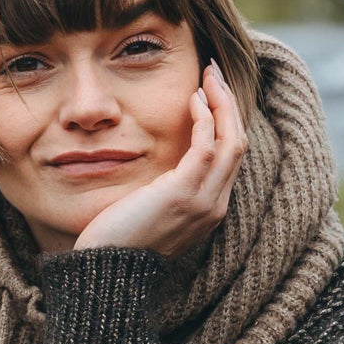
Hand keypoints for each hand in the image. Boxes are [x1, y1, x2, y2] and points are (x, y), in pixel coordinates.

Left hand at [72, 63, 247, 258]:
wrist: (105, 270)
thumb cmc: (118, 241)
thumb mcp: (150, 209)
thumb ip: (165, 187)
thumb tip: (160, 163)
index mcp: (208, 210)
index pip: (230, 157)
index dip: (225, 121)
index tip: (211, 92)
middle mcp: (214, 206)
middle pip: (237, 144)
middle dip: (229, 104)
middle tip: (214, 72)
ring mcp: (203, 201)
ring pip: (231, 141)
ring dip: (222, 103)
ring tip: (208, 75)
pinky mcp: (184, 194)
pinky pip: (207, 146)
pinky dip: (205, 118)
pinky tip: (193, 98)